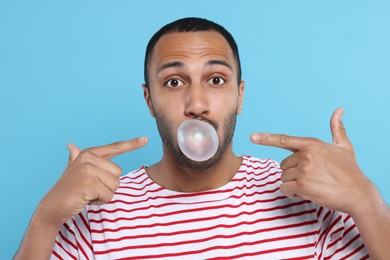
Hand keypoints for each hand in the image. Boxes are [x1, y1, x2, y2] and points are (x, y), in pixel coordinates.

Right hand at [37, 137, 147, 226]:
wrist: (52, 207)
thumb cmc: (67, 189)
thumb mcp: (72, 171)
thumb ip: (75, 158)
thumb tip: (71, 146)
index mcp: (88, 154)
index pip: (114, 147)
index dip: (131, 144)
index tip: (145, 139)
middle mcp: (88, 158)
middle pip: (118, 173)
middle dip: (108, 185)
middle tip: (90, 188)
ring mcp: (88, 170)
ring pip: (115, 185)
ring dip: (104, 194)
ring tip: (88, 193)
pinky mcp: (89, 184)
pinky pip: (108, 195)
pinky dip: (100, 201)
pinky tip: (86, 199)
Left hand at [250, 108, 373, 214]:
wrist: (358, 193)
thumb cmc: (350, 170)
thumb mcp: (344, 146)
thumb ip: (337, 129)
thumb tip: (339, 110)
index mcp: (311, 144)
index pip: (284, 140)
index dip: (266, 138)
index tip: (252, 137)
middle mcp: (305, 154)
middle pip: (283, 165)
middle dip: (294, 173)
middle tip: (312, 177)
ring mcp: (304, 169)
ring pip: (284, 178)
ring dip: (293, 184)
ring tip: (313, 184)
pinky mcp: (302, 184)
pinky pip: (285, 189)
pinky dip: (292, 193)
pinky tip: (307, 193)